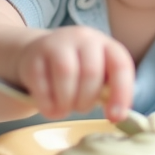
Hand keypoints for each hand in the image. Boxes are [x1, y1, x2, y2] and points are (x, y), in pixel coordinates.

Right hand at [16, 26, 134, 120]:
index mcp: (105, 44)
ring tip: (64, 109)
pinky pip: (42, 83)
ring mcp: (56, 43)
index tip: (115, 117)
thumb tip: (117, 115)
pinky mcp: (34, 55)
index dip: (121, 93)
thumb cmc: (75, 70)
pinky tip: (50, 106)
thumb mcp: (96, 75)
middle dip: (86, 100)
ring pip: (66, 74)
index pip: (120, 65)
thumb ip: (108, 90)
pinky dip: (48, 103)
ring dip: (66, 101)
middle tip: (80, 108)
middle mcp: (83, 38)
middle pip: (91, 72)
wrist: (38, 53)